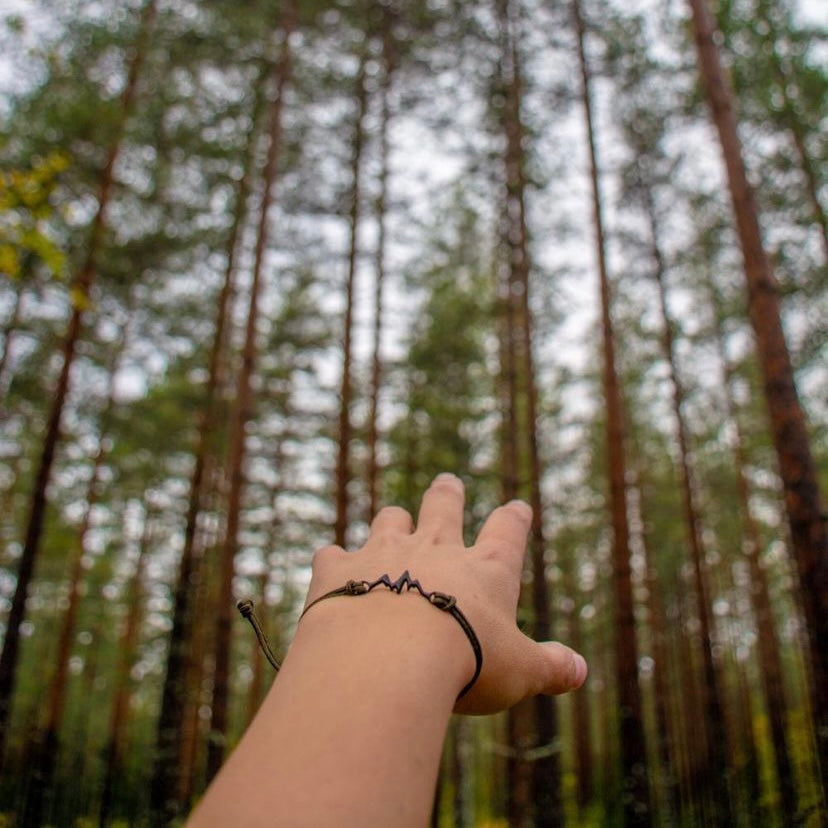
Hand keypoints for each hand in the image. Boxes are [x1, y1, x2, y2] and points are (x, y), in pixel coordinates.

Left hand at [304, 472, 586, 714]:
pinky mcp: (339, 568)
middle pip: (443, 506)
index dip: (513, 519)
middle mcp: (434, 549)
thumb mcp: (520, 671)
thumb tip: (579, 670)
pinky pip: (332, 554)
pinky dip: (334, 560)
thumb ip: (549, 667)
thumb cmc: (465, 661)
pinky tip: (331, 565)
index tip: (517, 508)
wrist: (388, 656)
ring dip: (392, 520)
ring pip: (389, 520)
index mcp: (483, 570)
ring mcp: (384, 552)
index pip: (506, 533)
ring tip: (393, 520)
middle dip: (447, 494)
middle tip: (447, 482)